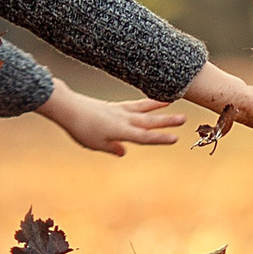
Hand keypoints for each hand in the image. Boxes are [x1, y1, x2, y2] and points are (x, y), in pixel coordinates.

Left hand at [36, 81, 184, 155]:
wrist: (69, 107)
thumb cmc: (81, 128)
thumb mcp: (96, 144)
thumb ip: (112, 148)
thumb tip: (124, 151)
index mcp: (120, 131)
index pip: (144, 137)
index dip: (160, 138)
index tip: (175, 138)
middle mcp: (123, 119)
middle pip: (148, 121)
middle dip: (166, 121)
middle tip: (183, 119)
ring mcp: (119, 111)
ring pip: (143, 109)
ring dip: (158, 107)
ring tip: (170, 102)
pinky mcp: (114, 106)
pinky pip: (134, 104)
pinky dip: (144, 103)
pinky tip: (149, 101)